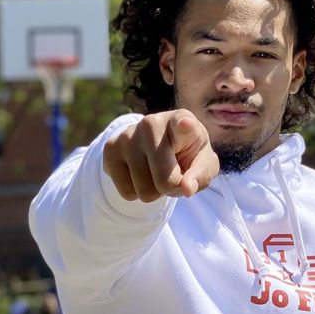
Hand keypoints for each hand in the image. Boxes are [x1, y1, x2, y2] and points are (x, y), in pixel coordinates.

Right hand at [103, 110, 219, 201]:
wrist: (158, 145)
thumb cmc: (187, 154)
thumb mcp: (204, 163)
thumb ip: (201, 175)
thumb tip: (186, 189)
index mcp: (182, 120)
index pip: (182, 123)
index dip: (184, 125)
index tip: (185, 124)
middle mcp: (151, 123)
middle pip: (165, 181)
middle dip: (172, 189)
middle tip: (174, 175)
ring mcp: (127, 135)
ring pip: (144, 191)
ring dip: (154, 191)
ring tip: (156, 172)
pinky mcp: (110, 150)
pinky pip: (127, 193)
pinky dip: (137, 192)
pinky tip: (141, 173)